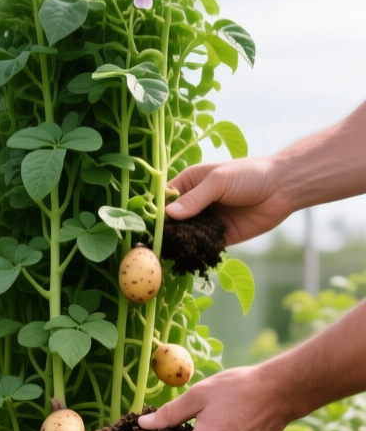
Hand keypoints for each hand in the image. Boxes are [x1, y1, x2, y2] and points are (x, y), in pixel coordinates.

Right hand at [166, 158, 295, 245]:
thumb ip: (195, 198)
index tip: (146, 224)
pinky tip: (188, 256)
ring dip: (179, 242)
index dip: (156, 210)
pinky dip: (196, 250)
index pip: (165, 198)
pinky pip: (204, 245)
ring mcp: (207, 220)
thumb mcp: (219, 181)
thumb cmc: (249, 174)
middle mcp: (195, 203)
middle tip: (153, 244)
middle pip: (173, 219)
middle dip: (165, 230)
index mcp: (190, 183)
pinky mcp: (221, 236)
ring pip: (186, 234)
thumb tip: (169, 215)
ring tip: (168, 252)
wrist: (284, 187)